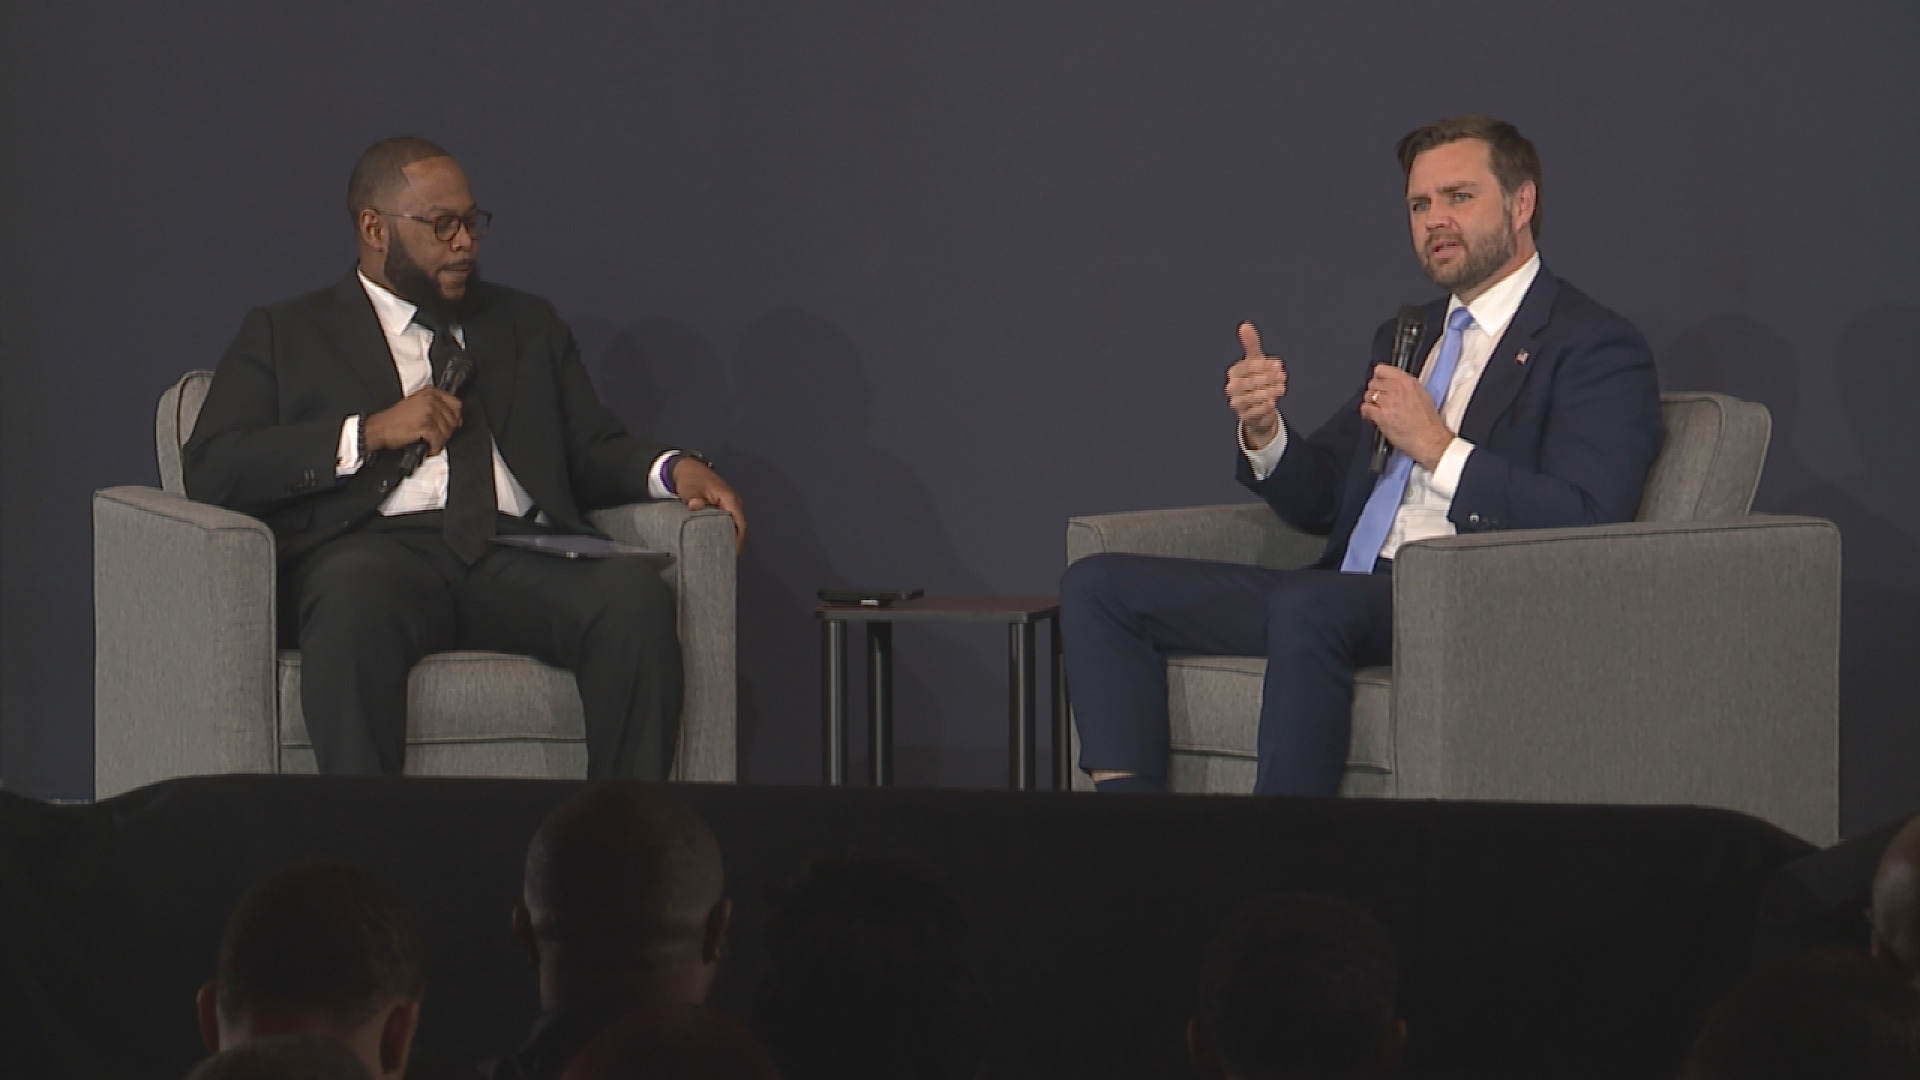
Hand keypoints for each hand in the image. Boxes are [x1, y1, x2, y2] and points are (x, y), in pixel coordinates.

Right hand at [364, 388, 462, 454]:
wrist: (380, 427)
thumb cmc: (396, 419)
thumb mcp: (417, 404)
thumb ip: (436, 406)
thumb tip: (455, 417)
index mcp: (430, 393)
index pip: (456, 404)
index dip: (455, 417)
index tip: (453, 425)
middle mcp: (431, 400)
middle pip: (453, 419)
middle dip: (447, 431)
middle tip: (437, 436)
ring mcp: (428, 411)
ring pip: (447, 431)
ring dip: (440, 440)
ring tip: (430, 442)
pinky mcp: (425, 425)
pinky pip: (439, 439)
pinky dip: (434, 447)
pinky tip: (428, 447)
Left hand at [672, 456, 746, 552]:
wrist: (687, 468)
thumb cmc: (691, 479)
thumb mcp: (690, 489)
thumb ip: (694, 498)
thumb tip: (695, 505)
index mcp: (730, 499)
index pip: (740, 524)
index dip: (739, 541)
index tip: (733, 554)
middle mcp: (733, 502)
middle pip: (740, 527)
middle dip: (735, 542)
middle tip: (726, 558)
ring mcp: (729, 504)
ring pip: (735, 524)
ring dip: (731, 537)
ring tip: (723, 553)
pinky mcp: (723, 506)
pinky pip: (729, 521)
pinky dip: (726, 532)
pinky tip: (719, 541)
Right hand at [1224, 321, 1285, 448]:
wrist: (1260, 407)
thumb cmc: (1257, 380)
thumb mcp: (1256, 361)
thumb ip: (1251, 344)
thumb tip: (1245, 325)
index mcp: (1234, 372)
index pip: (1247, 367)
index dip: (1263, 365)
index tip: (1279, 364)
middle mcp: (1232, 388)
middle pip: (1249, 382)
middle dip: (1267, 378)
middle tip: (1283, 376)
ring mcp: (1237, 403)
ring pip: (1251, 397)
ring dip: (1268, 392)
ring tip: (1281, 388)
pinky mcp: (1244, 417)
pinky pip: (1253, 412)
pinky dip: (1263, 407)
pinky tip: (1273, 402)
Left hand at [1358, 365, 1454, 469]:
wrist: (1429, 439)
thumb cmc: (1428, 420)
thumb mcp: (1421, 394)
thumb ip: (1405, 386)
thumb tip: (1392, 384)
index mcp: (1407, 381)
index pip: (1381, 369)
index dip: (1378, 378)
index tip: (1380, 384)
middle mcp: (1397, 388)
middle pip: (1372, 383)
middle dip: (1374, 391)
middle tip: (1379, 400)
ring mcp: (1388, 402)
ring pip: (1367, 395)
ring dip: (1370, 402)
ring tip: (1377, 409)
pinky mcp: (1381, 416)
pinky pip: (1365, 408)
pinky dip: (1366, 413)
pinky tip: (1372, 417)